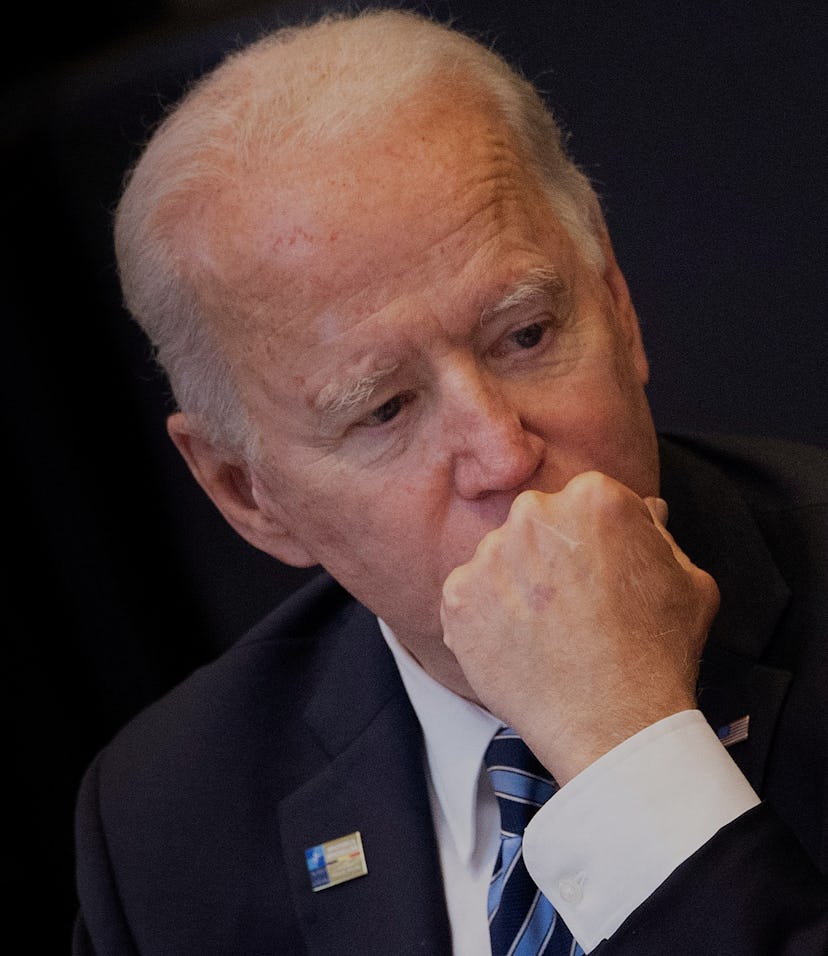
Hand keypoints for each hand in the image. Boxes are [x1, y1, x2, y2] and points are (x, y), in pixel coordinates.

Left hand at [440, 471, 719, 783]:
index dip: (593, 540)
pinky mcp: (458, 597)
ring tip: (546, 632)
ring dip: (516, 585)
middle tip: (571, 604)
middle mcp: (534, 515)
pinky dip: (486, 618)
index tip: (597, 573)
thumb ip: (660, 535)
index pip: (582, 503)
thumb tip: (645, 512)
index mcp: (593, 497)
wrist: (615, 725)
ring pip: (500, 559)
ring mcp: (490, 555)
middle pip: (537, 525)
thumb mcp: (689, 580)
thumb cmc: (658, 654)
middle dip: (550, 555)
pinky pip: (468, 596)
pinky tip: (518, 646)